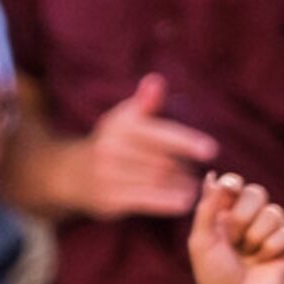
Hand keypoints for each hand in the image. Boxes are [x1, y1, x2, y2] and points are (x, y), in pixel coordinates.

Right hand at [80, 74, 218, 218]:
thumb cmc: (113, 142)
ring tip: (194, 186)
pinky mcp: (109, 200)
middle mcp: (110, 149)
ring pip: (157, 181)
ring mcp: (107, 176)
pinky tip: (184, 201)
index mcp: (120, 125)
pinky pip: (146, 201)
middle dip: (184, 167)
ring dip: (180, 185)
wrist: (72, 174)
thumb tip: (155, 82)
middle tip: (197, 171)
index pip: (159, 134)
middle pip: (162, 161)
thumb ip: (145, 102)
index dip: (186, 142)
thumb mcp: (126, 118)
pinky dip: (169, 202)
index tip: (211, 151)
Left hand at [187, 172, 283, 283]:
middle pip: (257, 193)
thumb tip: (211, 177)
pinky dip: (270, 250)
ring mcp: (271, 232)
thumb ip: (206, 210)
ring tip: (248, 257)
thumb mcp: (201, 243)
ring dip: (255, 238)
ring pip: (274, 213)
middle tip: (233, 240)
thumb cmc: (214, 277)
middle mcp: (251, 220)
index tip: (228, 190)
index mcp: (227, 216)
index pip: (235, 185)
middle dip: (242, 216)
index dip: (233, 185)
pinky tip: (263, 264)